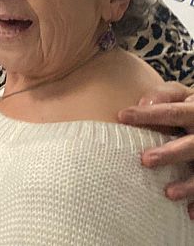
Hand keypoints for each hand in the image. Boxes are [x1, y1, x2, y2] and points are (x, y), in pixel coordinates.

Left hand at [118, 81, 193, 217]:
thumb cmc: (188, 108)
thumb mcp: (181, 94)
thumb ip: (163, 95)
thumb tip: (142, 103)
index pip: (174, 111)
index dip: (149, 114)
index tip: (121, 116)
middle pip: (192, 145)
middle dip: (171, 153)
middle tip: (145, 160)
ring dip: (189, 185)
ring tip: (168, 193)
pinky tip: (188, 214)